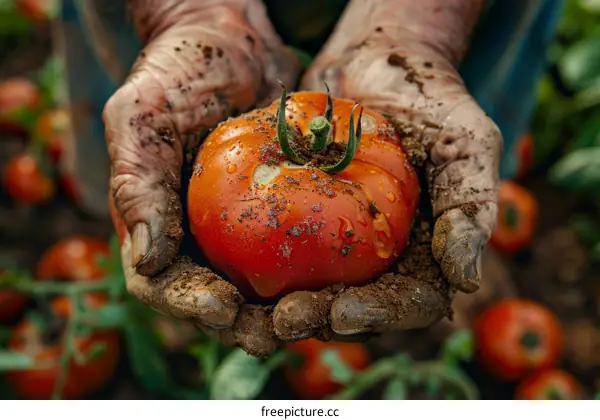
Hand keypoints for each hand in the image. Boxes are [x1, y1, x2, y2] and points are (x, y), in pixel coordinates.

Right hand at [104, 0, 299, 356]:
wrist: (231, 39)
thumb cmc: (177, 73)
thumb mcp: (142, 116)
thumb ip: (136, 184)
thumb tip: (146, 259)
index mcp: (156, 225)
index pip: (163, 283)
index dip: (189, 305)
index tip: (223, 308)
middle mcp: (199, 236)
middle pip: (217, 297)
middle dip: (244, 322)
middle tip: (277, 330)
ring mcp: (242, 228)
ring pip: (262, 284)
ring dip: (286, 307)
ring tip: (317, 316)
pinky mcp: (282, 211)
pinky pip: (299, 246)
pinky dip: (318, 267)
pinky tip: (345, 276)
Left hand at [268, 0, 500, 339]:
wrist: (377, 62)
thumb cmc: (432, 102)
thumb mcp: (467, 145)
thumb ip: (472, 208)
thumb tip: (467, 280)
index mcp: (421, 259)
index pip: (404, 304)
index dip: (376, 316)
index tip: (342, 310)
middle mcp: (376, 261)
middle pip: (348, 307)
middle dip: (317, 319)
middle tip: (281, 318)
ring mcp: (334, 243)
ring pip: (304, 288)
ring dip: (274, 307)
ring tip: (243, 311)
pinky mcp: (296, 219)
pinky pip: (272, 245)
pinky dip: (249, 261)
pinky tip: (222, 269)